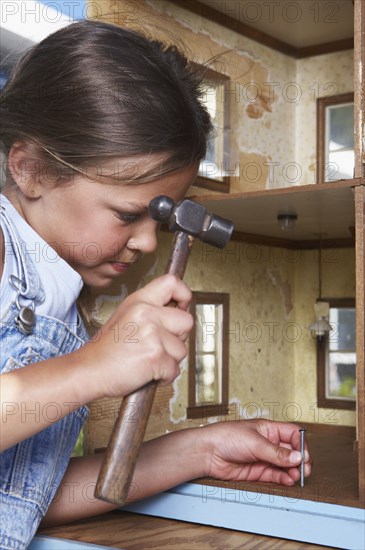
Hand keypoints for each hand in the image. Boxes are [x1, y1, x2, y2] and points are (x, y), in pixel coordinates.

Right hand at [82, 274, 192, 398]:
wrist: (88, 371)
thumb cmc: (105, 350)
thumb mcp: (125, 317)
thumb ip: (151, 311)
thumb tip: (176, 315)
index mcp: (139, 301)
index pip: (172, 282)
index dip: (184, 295)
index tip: (182, 307)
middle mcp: (147, 313)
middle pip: (186, 321)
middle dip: (178, 338)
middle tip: (159, 345)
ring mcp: (152, 334)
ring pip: (182, 350)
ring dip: (169, 360)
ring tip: (147, 360)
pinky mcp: (155, 356)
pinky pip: (175, 370)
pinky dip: (164, 376)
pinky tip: (147, 372)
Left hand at [201, 419, 311, 485]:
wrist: (207, 452)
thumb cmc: (226, 437)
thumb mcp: (255, 442)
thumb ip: (277, 453)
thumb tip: (298, 457)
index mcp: (268, 429)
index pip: (292, 434)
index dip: (301, 443)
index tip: (303, 454)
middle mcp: (268, 443)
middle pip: (292, 451)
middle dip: (300, 460)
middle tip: (304, 469)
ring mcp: (263, 458)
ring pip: (285, 465)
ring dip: (293, 471)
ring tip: (296, 477)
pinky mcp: (258, 471)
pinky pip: (275, 475)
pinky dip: (284, 479)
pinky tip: (288, 481)